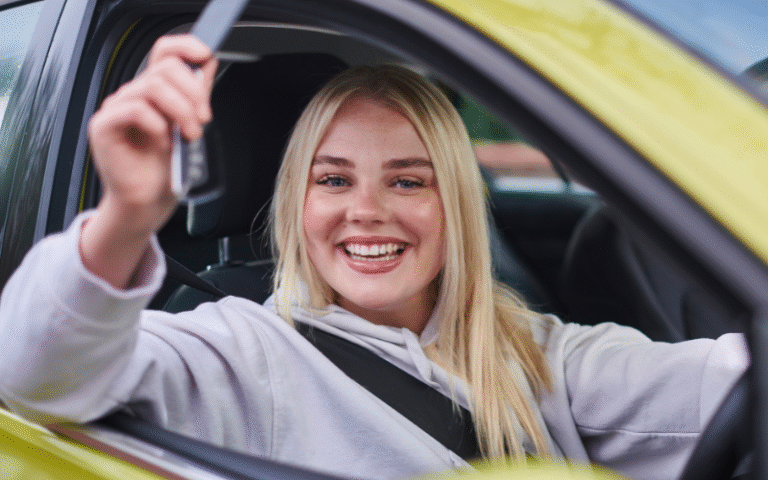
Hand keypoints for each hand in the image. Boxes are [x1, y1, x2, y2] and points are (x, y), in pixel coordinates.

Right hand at [81, 34, 217, 287]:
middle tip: (203, 120)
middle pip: (164, 68)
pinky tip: (164, 143)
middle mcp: (133, 95)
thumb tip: (206, 65)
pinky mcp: (104, 126)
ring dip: (180, 110)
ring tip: (190, 135)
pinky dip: (157, 125)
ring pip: (152, 87)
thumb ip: (195, 96)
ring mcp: (116, 109)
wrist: (148, 204)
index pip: (164, 51)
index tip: (206, 58)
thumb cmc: (166, 170)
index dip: (186, 46)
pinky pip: (135, 109)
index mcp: (153, 92)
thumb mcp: (189, 126)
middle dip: (193, 93)